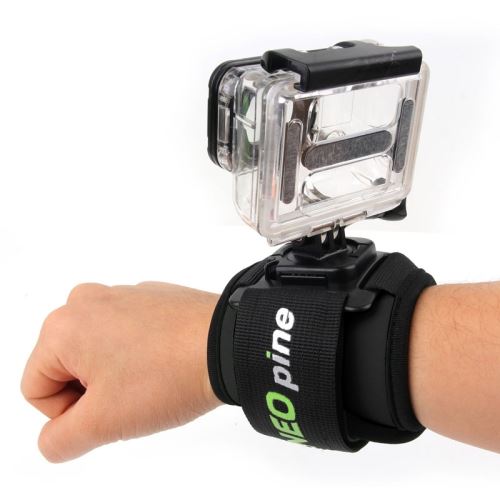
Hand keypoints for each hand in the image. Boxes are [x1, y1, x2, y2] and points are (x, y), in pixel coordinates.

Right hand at [21, 282, 220, 462]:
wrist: (228, 344)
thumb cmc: (166, 378)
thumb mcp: (104, 423)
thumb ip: (60, 439)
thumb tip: (55, 436)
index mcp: (63, 327)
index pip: (36, 390)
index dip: (69, 414)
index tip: (111, 410)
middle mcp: (86, 301)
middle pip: (65, 366)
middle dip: (92, 391)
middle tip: (132, 396)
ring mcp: (121, 294)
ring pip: (97, 351)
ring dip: (115, 373)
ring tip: (151, 379)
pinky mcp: (150, 296)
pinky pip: (126, 332)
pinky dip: (138, 352)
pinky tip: (166, 360)